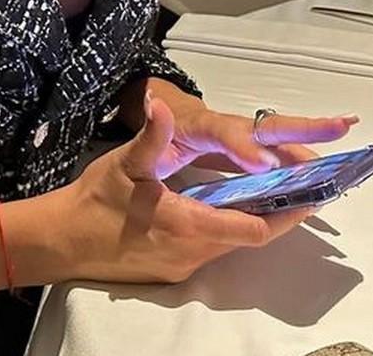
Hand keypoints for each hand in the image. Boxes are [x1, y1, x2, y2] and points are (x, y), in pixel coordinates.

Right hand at [63, 96, 315, 285]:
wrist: (62, 240)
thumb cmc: (95, 201)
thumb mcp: (123, 162)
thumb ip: (150, 136)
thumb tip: (159, 103)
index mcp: (188, 225)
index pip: (253, 227)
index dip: (285, 212)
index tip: (309, 194)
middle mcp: (193, 252)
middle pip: (251, 237)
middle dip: (276, 213)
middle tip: (300, 189)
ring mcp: (183, 265)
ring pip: (232, 243)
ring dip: (252, 219)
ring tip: (269, 192)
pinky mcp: (172, 269)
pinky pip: (213, 249)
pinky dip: (229, 228)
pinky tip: (225, 207)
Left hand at [159, 101, 359, 177]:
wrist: (160, 121)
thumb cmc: (154, 138)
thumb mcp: (144, 144)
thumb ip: (151, 130)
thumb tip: (153, 102)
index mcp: (200, 127)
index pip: (222, 132)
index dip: (243, 147)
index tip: (263, 164)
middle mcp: (228, 127)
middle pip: (265, 126)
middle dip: (301, 127)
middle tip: (339, 126)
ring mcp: (241, 136)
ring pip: (279, 138)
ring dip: (312, 140)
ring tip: (344, 141)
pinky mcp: (249, 148)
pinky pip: (278, 152)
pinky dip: (303, 158)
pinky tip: (323, 170)